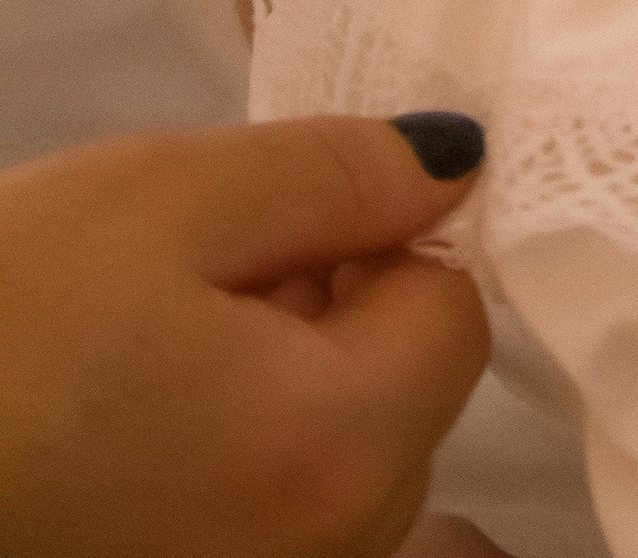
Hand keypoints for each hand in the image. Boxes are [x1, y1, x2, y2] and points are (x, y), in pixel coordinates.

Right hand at [0, 114, 488, 557]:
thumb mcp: (165, 198)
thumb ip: (338, 172)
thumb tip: (459, 164)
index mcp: (340, 453)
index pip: (452, 316)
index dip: (380, 242)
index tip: (279, 221)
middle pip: (402, 404)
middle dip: (330, 320)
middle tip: (195, 282)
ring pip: (335, 469)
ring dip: (278, 395)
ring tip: (145, 358)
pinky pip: (268, 522)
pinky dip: (229, 464)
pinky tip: (129, 423)